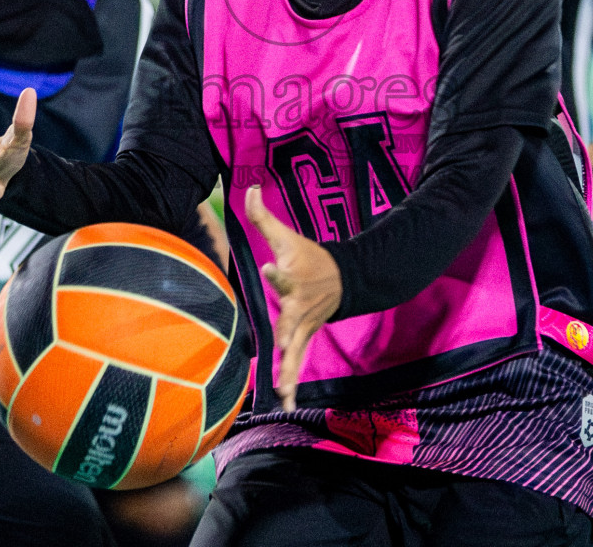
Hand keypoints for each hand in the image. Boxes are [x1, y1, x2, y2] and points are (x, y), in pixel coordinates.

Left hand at [245, 186, 340, 411]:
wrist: (344, 279)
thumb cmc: (308, 257)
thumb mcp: (287, 235)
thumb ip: (263, 216)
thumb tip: (247, 187)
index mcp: (293, 278)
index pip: (283, 273)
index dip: (276, 271)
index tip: (269, 266)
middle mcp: (299, 305)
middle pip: (292, 319)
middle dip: (288, 331)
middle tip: (283, 342)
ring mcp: (304, 326)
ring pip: (297, 350)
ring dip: (290, 370)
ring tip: (282, 390)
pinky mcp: (305, 340)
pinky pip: (297, 364)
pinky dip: (292, 384)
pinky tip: (285, 404)